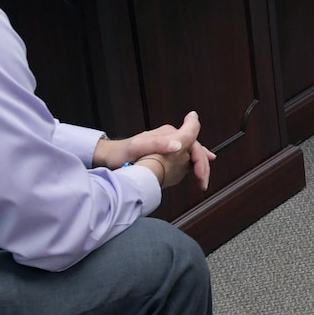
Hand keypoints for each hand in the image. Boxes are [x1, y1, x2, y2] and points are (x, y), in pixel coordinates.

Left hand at [96, 111, 214, 190]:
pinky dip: (191, 168)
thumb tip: (178, 145)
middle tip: (203, 181)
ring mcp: (168, 148)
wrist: (110, 158)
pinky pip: (183, 161)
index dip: (200, 156)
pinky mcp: (165, 157)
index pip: (192, 142)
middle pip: (194, 148)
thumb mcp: (137, 147)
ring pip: (191, 155)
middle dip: (202, 164)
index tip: (200, 173)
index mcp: (167, 134)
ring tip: (202, 180)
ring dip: (199, 166)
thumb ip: (157, 144)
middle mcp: (170, 138)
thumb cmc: (121, 153)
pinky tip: (194, 175)